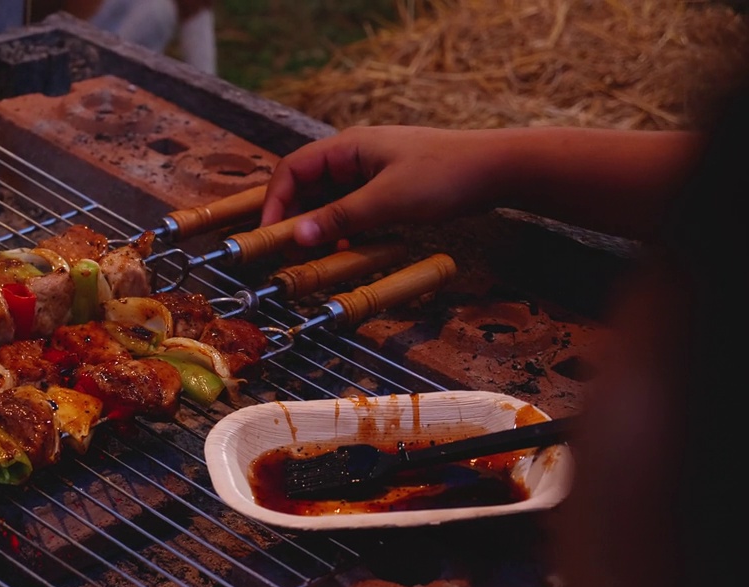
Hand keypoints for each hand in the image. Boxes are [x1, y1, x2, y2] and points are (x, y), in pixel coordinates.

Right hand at [260, 125, 508, 247]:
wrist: (499, 170)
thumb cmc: (445, 174)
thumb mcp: (387, 200)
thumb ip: (339, 218)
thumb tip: (296, 237)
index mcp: (347, 147)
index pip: (292, 169)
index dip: (275, 201)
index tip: (270, 234)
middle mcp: (354, 156)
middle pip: (307, 186)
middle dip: (295, 218)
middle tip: (288, 252)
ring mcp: (371, 172)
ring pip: (329, 200)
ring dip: (319, 227)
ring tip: (315, 257)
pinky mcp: (388, 188)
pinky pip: (352, 209)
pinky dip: (343, 229)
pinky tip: (348, 249)